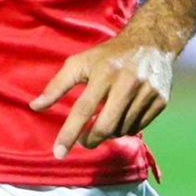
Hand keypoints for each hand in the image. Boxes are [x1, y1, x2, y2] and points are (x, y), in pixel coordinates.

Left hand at [30, 31, 174, 157]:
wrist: (151, 43)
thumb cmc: (108, 55)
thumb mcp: (79, 63)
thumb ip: (57, 86)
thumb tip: (35, 107)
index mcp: (104, 73)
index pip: (83, 109)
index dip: (69, 133)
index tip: (58, 152)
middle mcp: (127, 83)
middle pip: (105, 126)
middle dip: (90, 140)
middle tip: (83, 142)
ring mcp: (147, 93)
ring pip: (122, 129)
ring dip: (109, 133)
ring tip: (103, 122)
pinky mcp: (161, 101)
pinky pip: (139, 127)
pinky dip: (125, 128)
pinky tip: (120, 118)